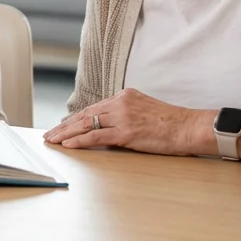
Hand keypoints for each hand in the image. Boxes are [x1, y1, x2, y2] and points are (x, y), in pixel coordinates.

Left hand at [43, 88, 209, 155]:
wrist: (191, 127)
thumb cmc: (172, 124)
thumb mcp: (144, 111)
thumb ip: (125, 114)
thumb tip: (107, 128)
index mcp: (124, 96)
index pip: (93, 108)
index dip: (74, 118)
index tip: (61, 126)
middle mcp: (121, 103)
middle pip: (85, 114)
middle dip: (64, 125)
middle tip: (49, 134)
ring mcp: (123, 116)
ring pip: (87, 124)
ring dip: (66, 133)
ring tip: (52, 140)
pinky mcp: (127, 131)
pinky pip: (97, 136)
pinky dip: (80, 141)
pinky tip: (68, 144)